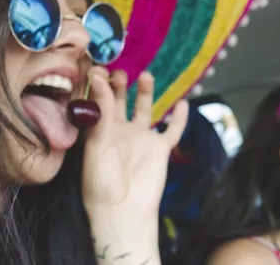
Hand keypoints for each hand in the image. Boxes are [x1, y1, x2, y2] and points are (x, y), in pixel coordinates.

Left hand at [80, 67, 188, 216]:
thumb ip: (102, 111)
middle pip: (120, 102)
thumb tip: (100, 78)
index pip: (99, 102)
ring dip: (146, 93)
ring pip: (146, 109)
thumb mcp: (97, 144)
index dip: (99, 86)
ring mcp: (141, 139)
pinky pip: (172, 130)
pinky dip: (179, 117)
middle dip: (119, 85)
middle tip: (119, 70)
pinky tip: (182, 102)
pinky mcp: (160, 148)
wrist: (123, 211)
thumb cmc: (101, 182)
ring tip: (146, 75)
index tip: (98, 68)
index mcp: (100, 131)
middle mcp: (120, 132)